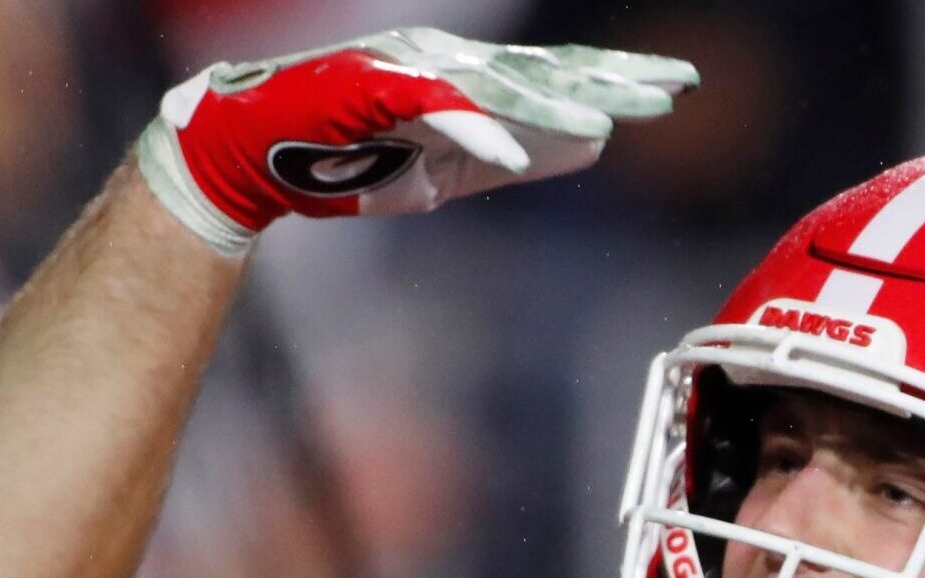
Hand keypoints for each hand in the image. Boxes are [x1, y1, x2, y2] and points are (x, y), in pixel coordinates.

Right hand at [134, 27, 697, 253]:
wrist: (248, 154)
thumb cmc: (341, 159)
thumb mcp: (443, 166)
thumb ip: (510, 155)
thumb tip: (588, 147)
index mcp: (466, 79)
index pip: (555, 78)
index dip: (615, 80)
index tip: (674, 89)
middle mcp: (445, 64)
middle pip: (542, 73)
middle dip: (610, 80)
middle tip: (675, 87)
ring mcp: (411, 72)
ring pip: (499, 87)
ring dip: (556, 106)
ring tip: (612, 122)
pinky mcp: (374, 89)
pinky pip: (435, 110)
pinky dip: (476, 128)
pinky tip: (518, 150)